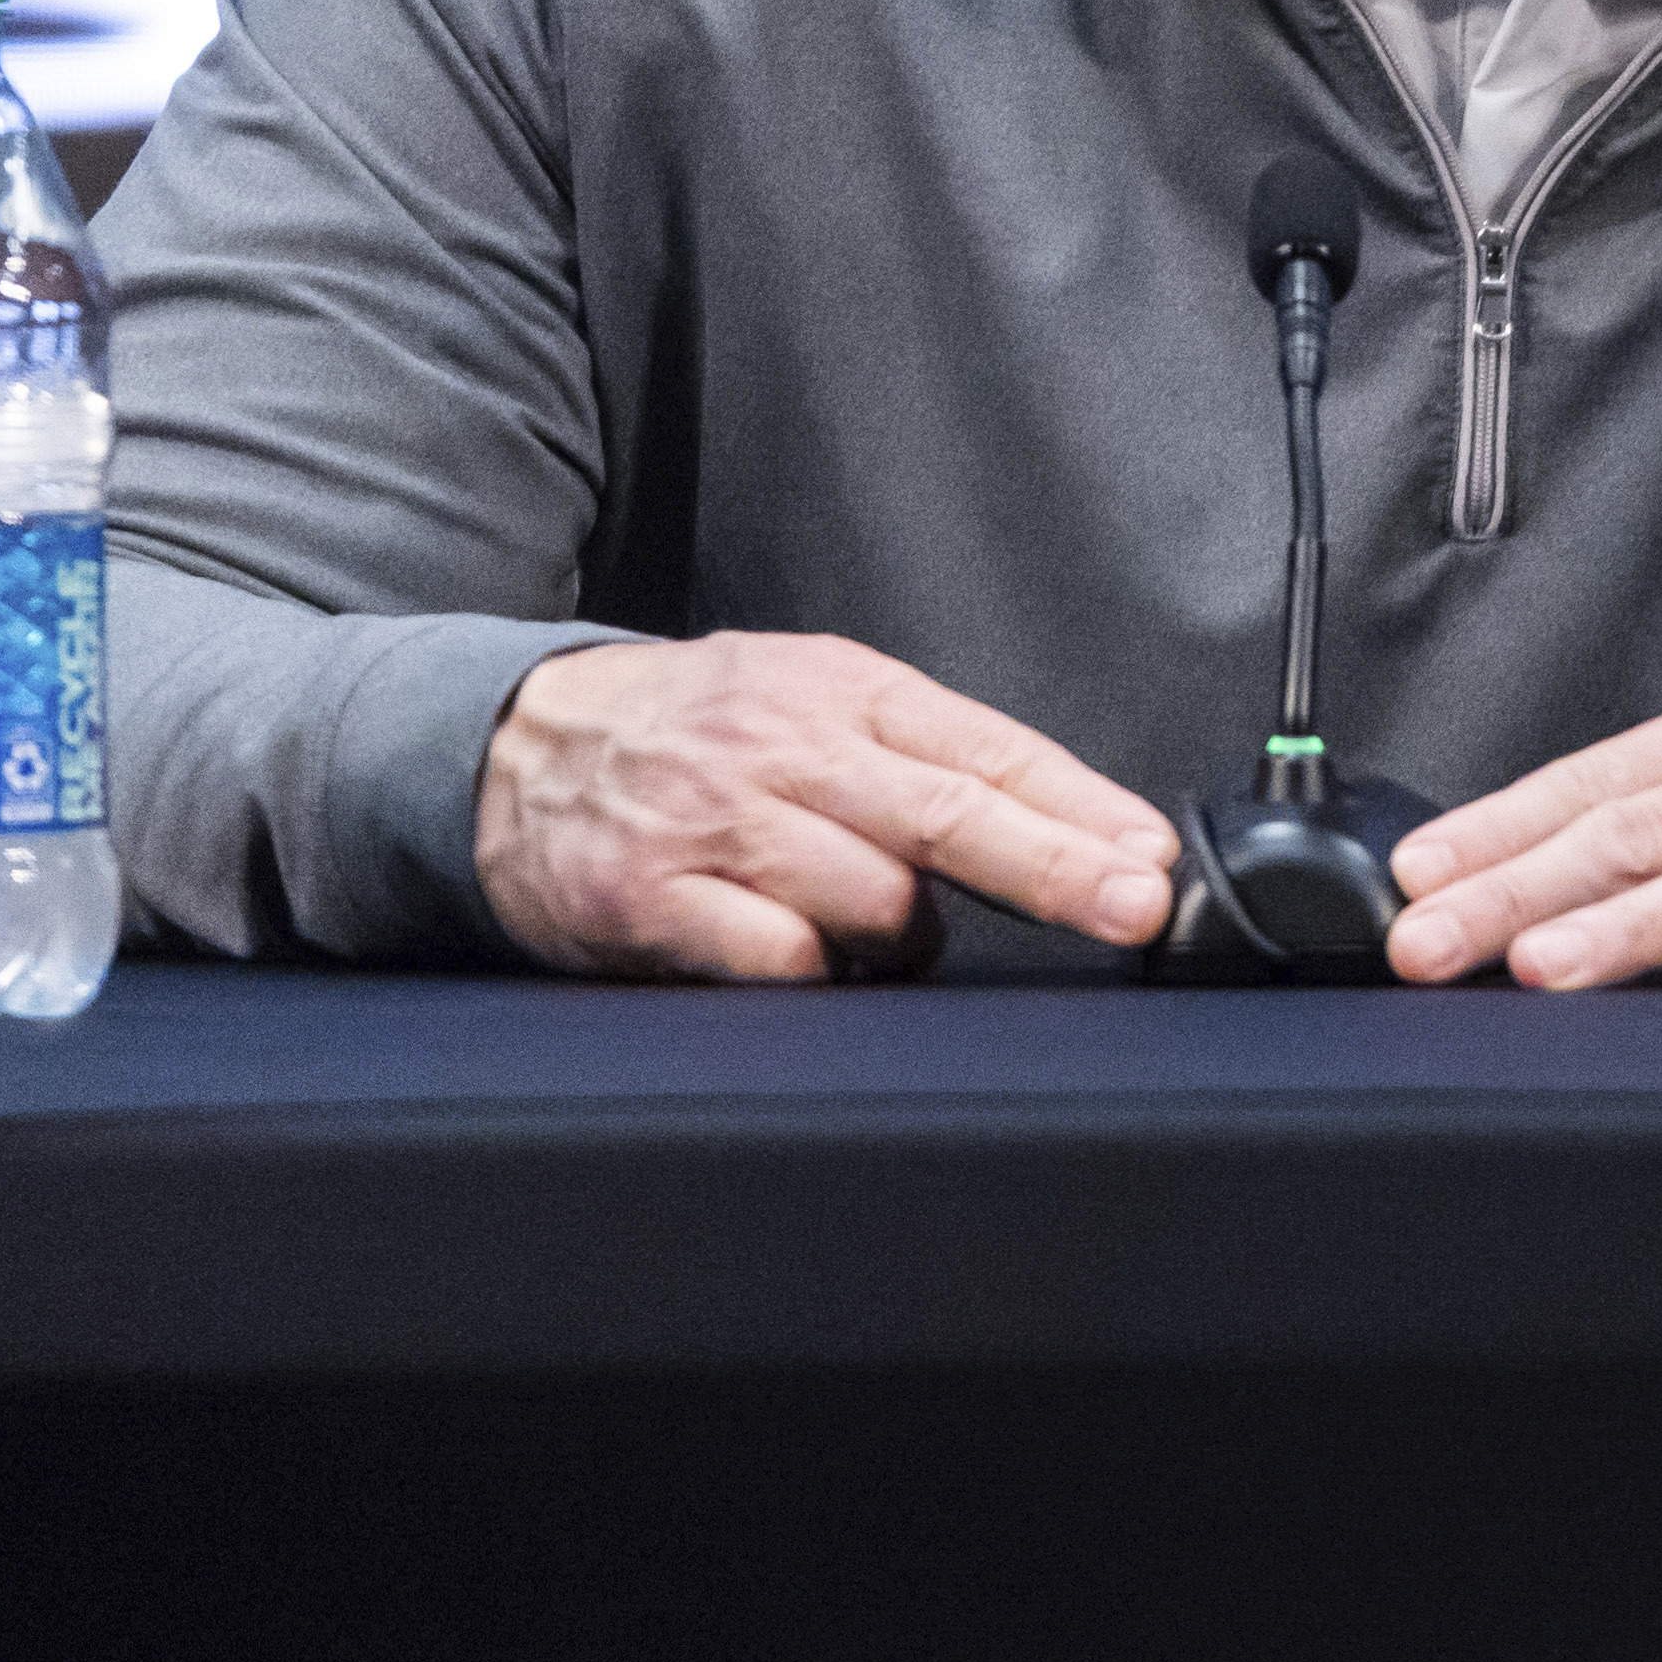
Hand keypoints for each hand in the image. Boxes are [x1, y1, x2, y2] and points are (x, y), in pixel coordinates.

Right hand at [476, 634, 1179, 978]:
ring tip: (871, 923)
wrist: (511, 743)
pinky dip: (810, 970)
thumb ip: (927, 758)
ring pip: (868, 900)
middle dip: (1053, 868)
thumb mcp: (812, 699)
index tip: (1150, 856)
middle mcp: (783, 751)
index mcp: (839, 691)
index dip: (1078, 808)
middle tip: (1132, 905)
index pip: (985, 749)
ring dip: (902, 934)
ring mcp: (715, 825)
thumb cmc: (694, 732)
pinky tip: (799, 954)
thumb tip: (1080, 831)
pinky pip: (776, 959)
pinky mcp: (651, 898)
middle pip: (946, 818)